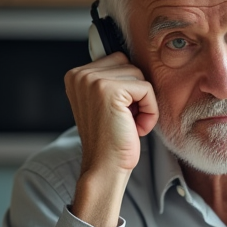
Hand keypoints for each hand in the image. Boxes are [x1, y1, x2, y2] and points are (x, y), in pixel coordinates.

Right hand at [64, 53, 157, 226]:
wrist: (104, 167)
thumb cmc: (111, 139)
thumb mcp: (106, 103)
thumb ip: (113, 79)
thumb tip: (136, 59)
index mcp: (76, 75)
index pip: (119, 60)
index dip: (128, 88)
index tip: (118, 113)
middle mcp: (80, 74)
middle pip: (130, 64)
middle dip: (136, 93)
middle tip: (125, 119)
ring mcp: (92, 80)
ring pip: (140, 76)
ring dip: (143, 103)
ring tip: (129, 124)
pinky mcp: (108, 89)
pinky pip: (147, 89)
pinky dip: (150, 110)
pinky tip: (136, 128)